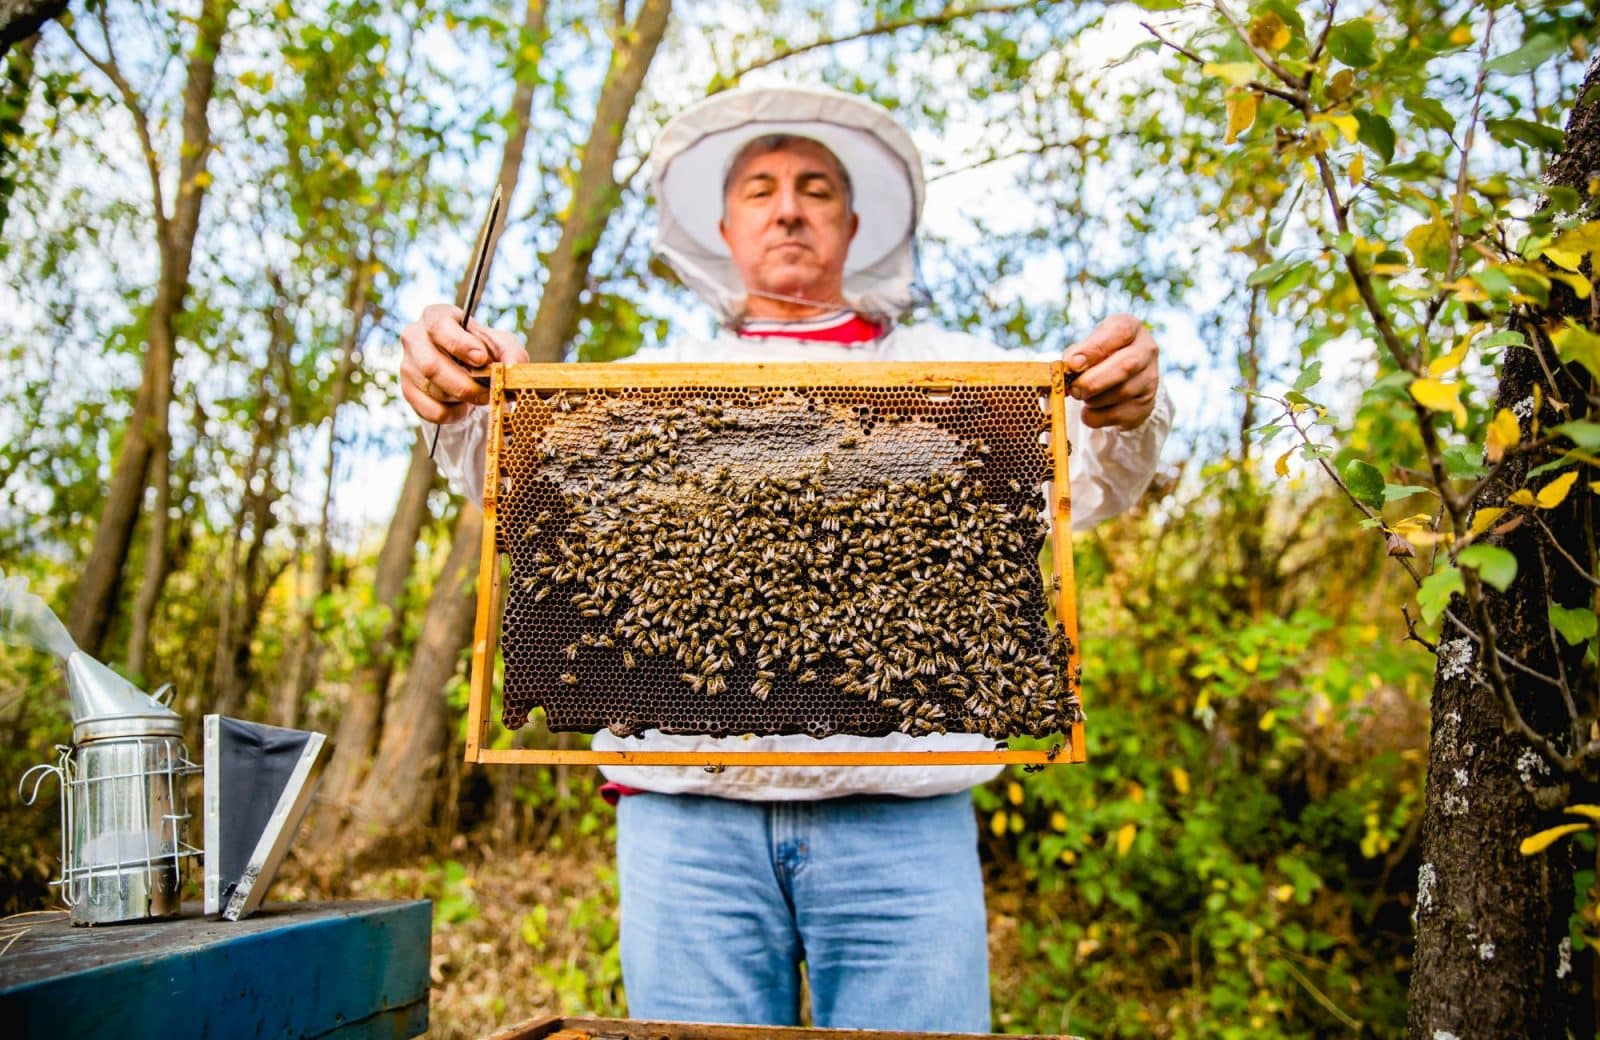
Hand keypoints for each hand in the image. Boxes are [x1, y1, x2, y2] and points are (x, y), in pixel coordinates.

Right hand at [399, 303, 529, 423]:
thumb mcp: (502, 345)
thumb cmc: (483, 350)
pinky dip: (454, 414)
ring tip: (477, 393)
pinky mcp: (408, 391)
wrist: (468, 369)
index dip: (460, 344)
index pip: (438, 326)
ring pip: (433, 390)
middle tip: (487, 391)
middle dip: (465, 383)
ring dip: (462, 398)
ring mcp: (407, 365)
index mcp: (435, 316)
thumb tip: (511, 367)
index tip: (481, 359)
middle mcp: (415, 338)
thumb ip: (511, 353)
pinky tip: (462, 404)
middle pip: (431, 365)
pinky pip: (431, 411)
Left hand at [1064, 314, 1159, 429]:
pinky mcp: (1145, 406)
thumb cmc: (1098, 356)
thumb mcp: (1088, 345)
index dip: (1093, 349)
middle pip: (1126, 366)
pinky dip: (1096, 416)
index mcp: (1131, 328)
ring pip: (1121, 394)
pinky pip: (1118, 415)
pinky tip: (1091, 409)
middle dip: (1093, 382)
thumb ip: (1077, 352)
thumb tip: (1070, 365)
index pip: (1120, 331)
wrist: (1120, 377)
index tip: (1072, 364)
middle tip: (1073, 389)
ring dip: (1093, 400)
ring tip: (1083, 395)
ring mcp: (1150, 380)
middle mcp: (1147, 351)